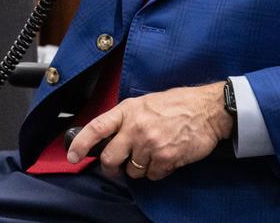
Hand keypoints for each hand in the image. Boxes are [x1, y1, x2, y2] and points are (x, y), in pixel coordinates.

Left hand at [66, 83, 230, 180]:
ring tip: (153, 153)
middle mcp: (135, 127)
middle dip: (111, 167)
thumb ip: (126, 119)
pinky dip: (158, 171)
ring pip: (132, 171)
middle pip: (110, 158)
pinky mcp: (166, 158)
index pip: (96, 128)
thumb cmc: (177, 104)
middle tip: (118, 166)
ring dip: (140, 168)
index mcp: (127, 111)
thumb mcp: (145, 103)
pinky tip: (166, 157)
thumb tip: (110, 137)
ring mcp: (150, 144)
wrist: (207, 110)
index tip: (72, 155)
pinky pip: (152, 176)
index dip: (81, 144)